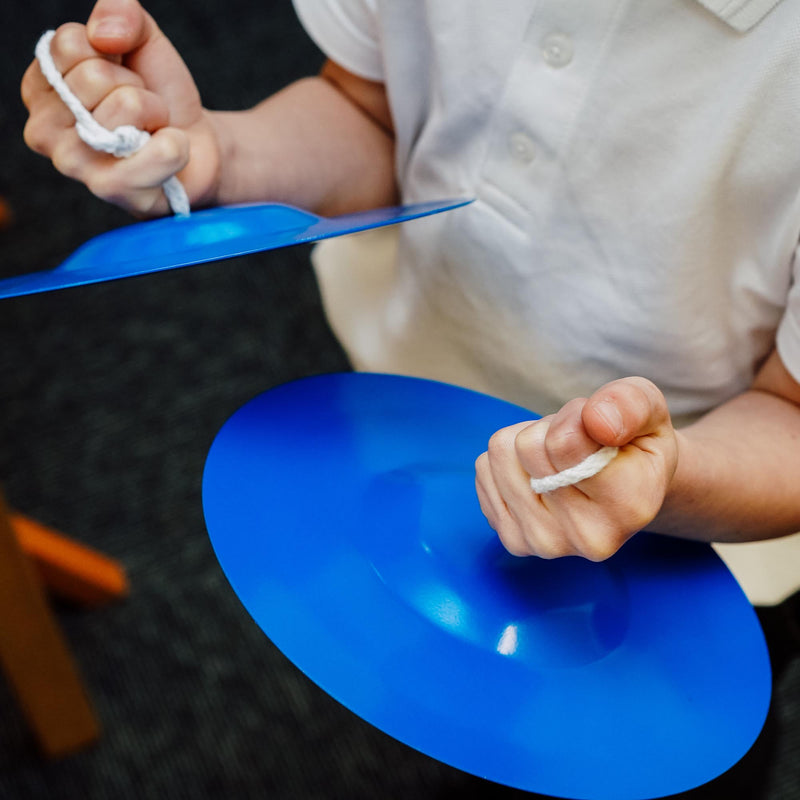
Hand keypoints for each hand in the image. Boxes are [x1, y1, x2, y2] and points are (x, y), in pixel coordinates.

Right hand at [21, 0, 219, 214]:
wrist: (197, 142)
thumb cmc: (160, 95)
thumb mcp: (143, 41)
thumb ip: (121, 13)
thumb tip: (104, 34)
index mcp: (41, 88)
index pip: (68, 44)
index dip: (112, 54)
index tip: (122, 76)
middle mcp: (44, 129)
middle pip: (94, 76)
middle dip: (135, 86)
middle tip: (142, 110)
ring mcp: (74, 164)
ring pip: (124, 107)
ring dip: (155, 112)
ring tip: (151, 131)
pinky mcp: (111, 191)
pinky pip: (152, 155)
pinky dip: (175, 147)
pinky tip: (170, 152)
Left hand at [474, 377, 678, 560]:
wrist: (625, 486)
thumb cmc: (635, 441)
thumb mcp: (650, 408)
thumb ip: (630, 404)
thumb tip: (595, 420)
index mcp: (630, 505)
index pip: (562, 442)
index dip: (573, 416)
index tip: (596, 429)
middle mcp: (589, 537)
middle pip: (527, 446)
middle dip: (549, 429)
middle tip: (578, 445)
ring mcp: (547, 544)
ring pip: (500, 455)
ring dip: (525, 442)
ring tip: (560, 459)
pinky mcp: (515, 540)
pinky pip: (485, 471)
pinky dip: (508, 462)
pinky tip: (539, 476)